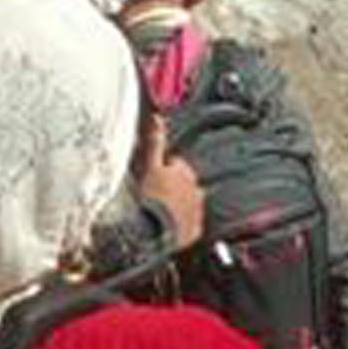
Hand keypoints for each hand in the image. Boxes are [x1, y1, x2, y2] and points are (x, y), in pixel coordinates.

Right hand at [136, 114, 205, 250]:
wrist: (155, 230)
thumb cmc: (151, 197)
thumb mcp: (149, 166)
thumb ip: (155, 142)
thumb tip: (157, 118)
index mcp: (185, 173)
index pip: (176, 166)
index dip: (163, 171)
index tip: (153, 179)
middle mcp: (197, 190)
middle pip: (184, 185)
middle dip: (172, 188)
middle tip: (154, 197)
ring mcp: (198, 211)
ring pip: (187, 204)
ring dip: (177, 206)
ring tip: (159, 214)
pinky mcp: (195, 230)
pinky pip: (189, 225)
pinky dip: (180, 225)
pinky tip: (166, 227)